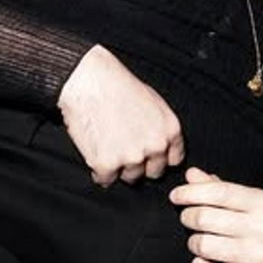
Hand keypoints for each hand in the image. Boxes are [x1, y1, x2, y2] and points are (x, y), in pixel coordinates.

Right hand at [57, 44, 184, 185]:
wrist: (89, 81)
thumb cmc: (118, 86)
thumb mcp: (154, 103)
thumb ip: (161, 128)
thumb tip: (163, 148)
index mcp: (170, 131)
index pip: (173, 160)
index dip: (158, 157)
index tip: (147, 153)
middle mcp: (155, 146)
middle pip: (153, 173)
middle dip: (141, 165)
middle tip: (124, 149)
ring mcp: (132, 157)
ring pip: (130, 178)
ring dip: (120, 168)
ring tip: (108, 145)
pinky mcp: (107, 164)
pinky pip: (105, 180)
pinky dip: (99, 171)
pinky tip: (96, 152)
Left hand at [169, 167, 262, 262]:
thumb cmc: (260, 225)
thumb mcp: (247, 201)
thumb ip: (218, 187)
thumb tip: (191, 174)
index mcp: (262, 203)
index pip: (219, 192)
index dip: (191, 192)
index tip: (176, 195)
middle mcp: (262, 229)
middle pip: (205, 218)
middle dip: (189, 216)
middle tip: (188, 218)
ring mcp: (256, 256)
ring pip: (203, 245)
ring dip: (194, 242)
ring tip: (199, 241)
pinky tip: (204, 260)